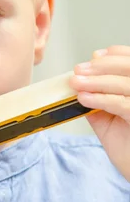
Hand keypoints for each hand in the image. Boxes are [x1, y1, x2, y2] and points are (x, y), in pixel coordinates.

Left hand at [70, 45, 129, 181]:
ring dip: (97, 81)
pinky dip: (101, 99)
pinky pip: (122, 104)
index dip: (116, 56)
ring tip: (76, 83)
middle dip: (102, 67)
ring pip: (125, 84)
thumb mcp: (109, 118)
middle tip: (78, 71)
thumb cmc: (127, 146)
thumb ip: (99, 99)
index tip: (94, 56)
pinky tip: (84, 99)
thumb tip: (80, 82)